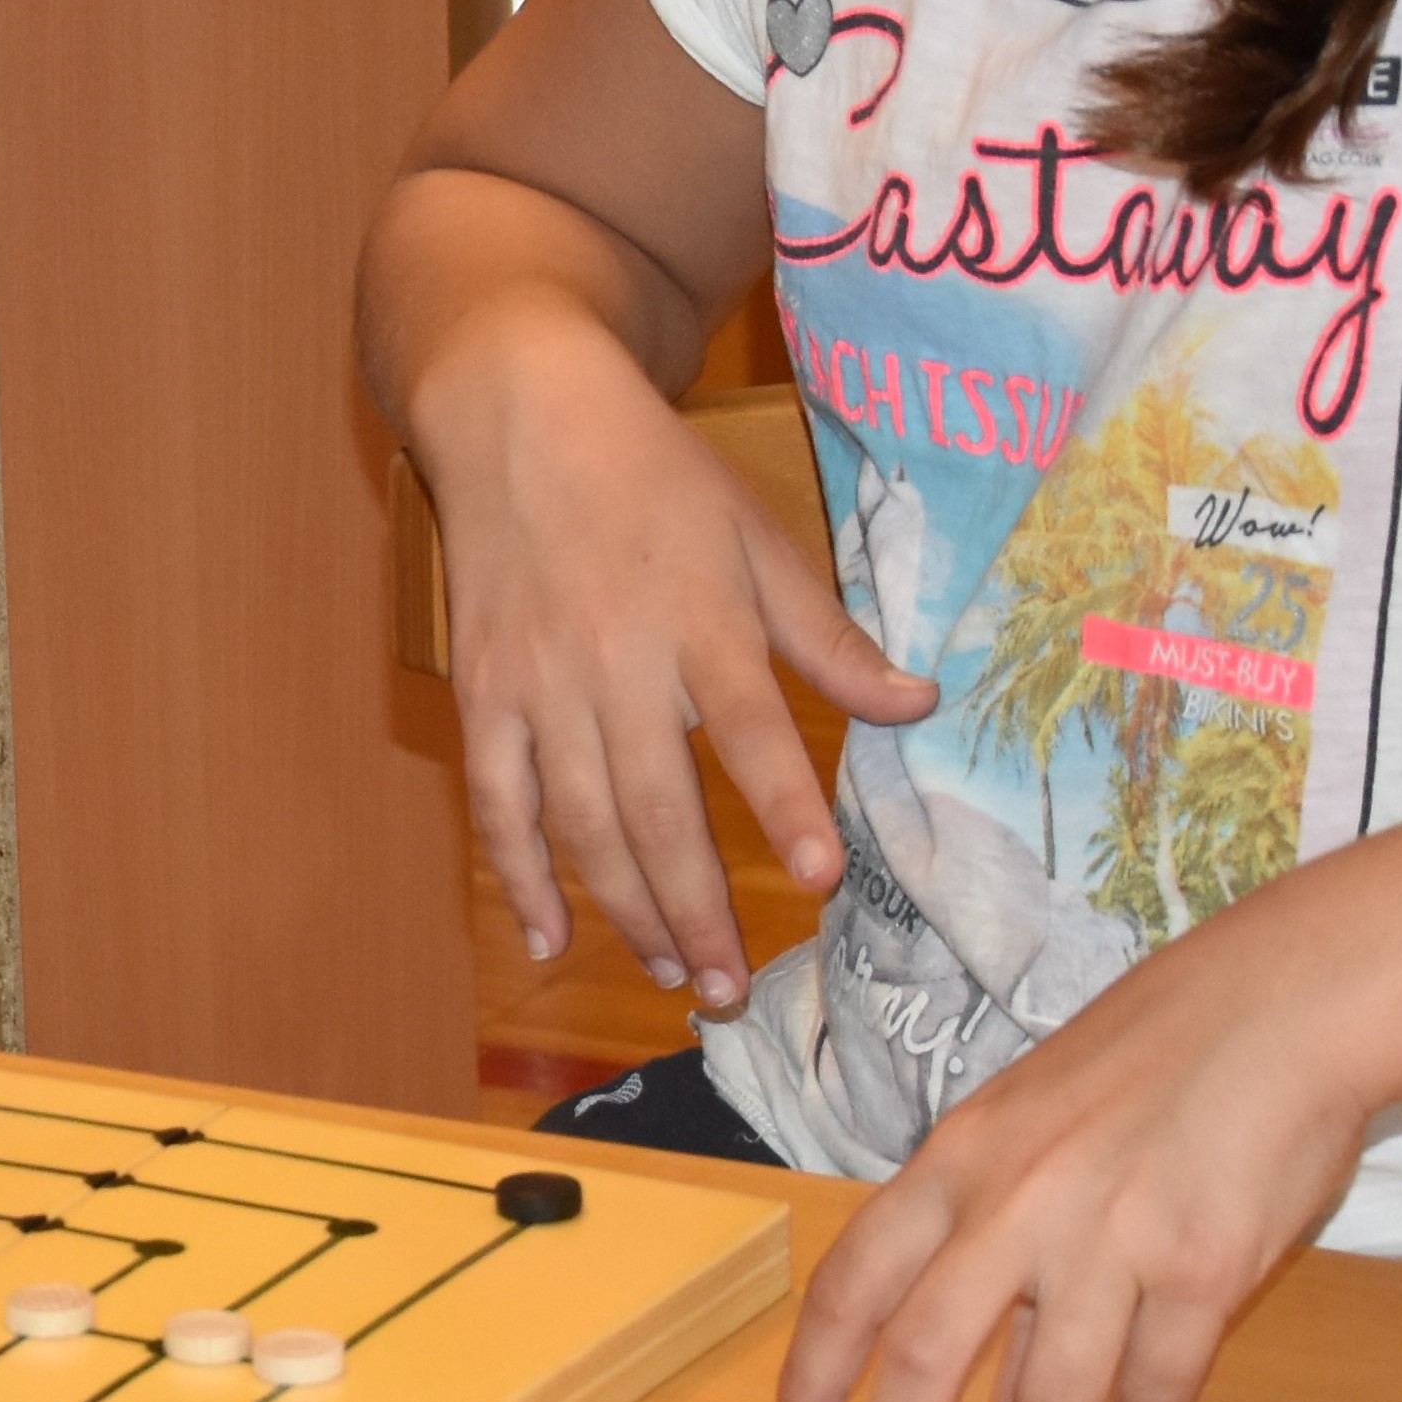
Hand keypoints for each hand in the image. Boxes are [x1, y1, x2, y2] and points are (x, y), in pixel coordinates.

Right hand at [428, 308, 933, 1007]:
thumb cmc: (652, 476)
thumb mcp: (756, 537)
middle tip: (732, 988)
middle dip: (697, 906)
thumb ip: (829, 635)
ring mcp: (539, 684)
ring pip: (580, 822)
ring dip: (628, 908)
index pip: (749, 727)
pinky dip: (519, 875)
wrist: (518, 414)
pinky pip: (497, 802)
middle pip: (656, 805)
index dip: (783, 803)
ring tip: (676, 971)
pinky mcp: (483, 694)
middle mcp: (614, 661)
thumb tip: (918, 703)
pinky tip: (552, 938)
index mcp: (697, 617)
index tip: (819, 876)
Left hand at [772, 903, 1375, 1401]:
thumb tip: (989, 1383)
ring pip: (1049, 1398)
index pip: (852, 1279)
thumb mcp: (1029, 1127)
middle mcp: (1017, 1203)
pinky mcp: (1202, 1270)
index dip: (810, 1371)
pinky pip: (1157, 1386)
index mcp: (958, 1160)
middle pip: (922, 1351)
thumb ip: (991, 1239)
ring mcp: (1109, 1240)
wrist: (1276, 1006)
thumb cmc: (1146, 1058)